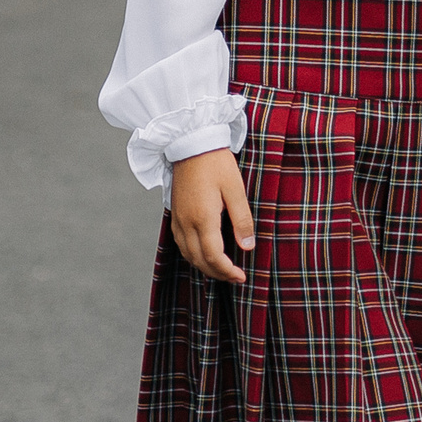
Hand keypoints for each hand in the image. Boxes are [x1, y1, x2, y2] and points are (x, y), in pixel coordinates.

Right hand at [168, 147, 253, 282]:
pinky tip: (204, 253)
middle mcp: (186, 223)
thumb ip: (242, 220)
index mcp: (203, 218)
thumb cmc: (216, 163)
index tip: (241, 277)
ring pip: (187, 254)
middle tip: (234, 277)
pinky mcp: (175, 214)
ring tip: (222, 269)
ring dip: (204, 266)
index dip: (227, 271)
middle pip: (198, 260)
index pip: (213, 256)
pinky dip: (192, 255)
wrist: (191, 143)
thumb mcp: (235, 189)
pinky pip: (181, 243)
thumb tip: (247, 247)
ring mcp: (178, 219)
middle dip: (216, 273)